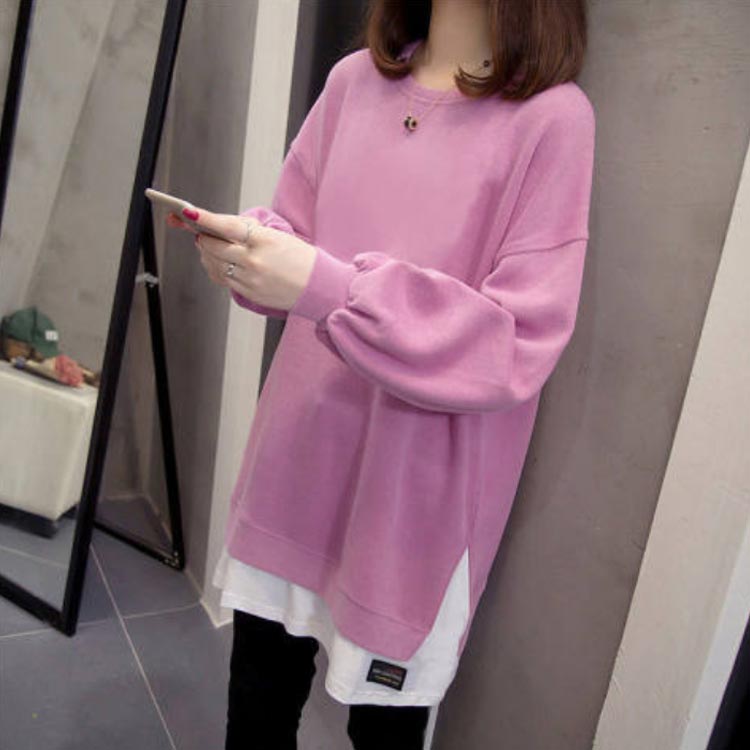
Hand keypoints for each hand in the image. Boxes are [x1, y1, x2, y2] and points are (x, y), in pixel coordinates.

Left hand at [166, 207, 316, 311]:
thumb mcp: (279, 237)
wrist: (319, 287)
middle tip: (198, 230)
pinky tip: (214, 262)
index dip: (205, 219)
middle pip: (215, 247)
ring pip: (215, 264)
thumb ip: (250, 231)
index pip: (228, 227)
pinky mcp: (249, 294)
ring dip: (206, 253)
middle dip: (203, 237)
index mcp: (264, 241)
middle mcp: (255, 262)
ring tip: (206, 245)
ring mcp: (251, 280)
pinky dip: (214, 268)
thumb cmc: (302, 259)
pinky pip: (223, 279)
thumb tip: (223, 227)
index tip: (188, 212)